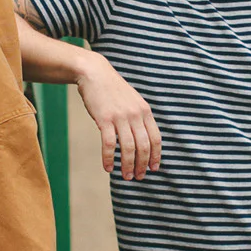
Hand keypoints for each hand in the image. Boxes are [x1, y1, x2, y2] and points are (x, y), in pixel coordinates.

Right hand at [75, 50, 161, 179]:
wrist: (95, 73)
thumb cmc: (113, 90)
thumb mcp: (132, 101)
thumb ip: (139, 118)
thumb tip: (142, 139)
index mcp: (145, 111)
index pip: (155, 138)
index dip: (156, 156)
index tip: (153, 168)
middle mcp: (136, 114)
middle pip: (144, 146)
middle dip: (142, 165)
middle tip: (139, 177)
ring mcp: (121, 117)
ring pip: (129, 148)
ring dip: (128, 165)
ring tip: (126, 177)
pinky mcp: (105, 119)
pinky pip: (110, 144)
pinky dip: (109, 158)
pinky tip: (108, 168)